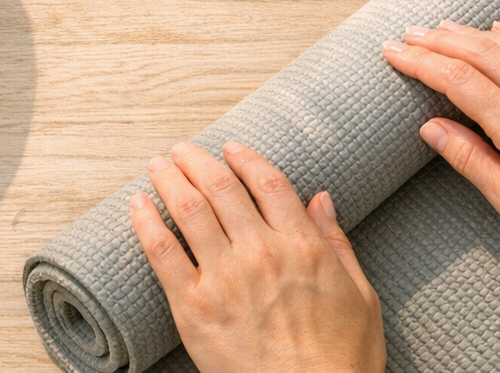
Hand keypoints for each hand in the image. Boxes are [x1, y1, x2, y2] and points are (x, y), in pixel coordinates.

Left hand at [129, 141, 385, 372]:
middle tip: (183, 150)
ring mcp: (224, 278)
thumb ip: (337, 242)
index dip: (245, 159)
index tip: (231, 148)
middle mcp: (261, 252)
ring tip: (158, 165)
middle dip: (197, 161)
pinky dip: (147, 223)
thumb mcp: (361, 295)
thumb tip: (321, 198)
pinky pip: (162, 253)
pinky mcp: (194, 307)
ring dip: (169, 179)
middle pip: (221, 187)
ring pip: (189, 210)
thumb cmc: (341, 359)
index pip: (267, 182)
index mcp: (302, 246)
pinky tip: (138, 205)